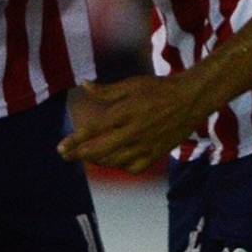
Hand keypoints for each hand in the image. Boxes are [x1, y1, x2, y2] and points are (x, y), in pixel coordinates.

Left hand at [58, 74, 205, 172]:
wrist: (190, 99)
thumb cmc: (158, 88)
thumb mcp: (130, 84)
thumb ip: (106, 91)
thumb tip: (83, 85)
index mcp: (125, 113)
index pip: (94, 130)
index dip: (75, 140)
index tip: (61, 147)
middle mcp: (133, 132)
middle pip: (100, 150)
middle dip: (79, 154)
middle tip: (65, 155)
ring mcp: (145, 146)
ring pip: (115, 161)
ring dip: (97, 160)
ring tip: (86, 156)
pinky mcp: (156, 154)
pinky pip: (134, 167)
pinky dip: (120, 166)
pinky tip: (114, 160)